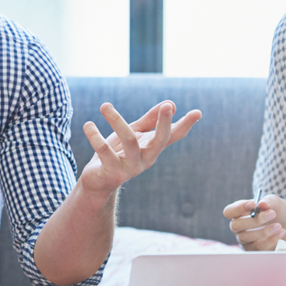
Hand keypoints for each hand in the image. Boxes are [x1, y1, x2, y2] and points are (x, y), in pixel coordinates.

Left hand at [77, 101, 201, 195]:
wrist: (96, 182)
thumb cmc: (116, 154)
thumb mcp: (133, 134)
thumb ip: (149, 120)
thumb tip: (171, 104)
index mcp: (151, 148)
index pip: (172, 136)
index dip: (185, 125)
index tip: (198, 112)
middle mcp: (145, 159)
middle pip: (159, 140)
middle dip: (164, 123)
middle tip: (168, 106)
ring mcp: (130, 167)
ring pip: (130, 140)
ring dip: (117, 120)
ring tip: (104, 105)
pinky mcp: (112, 172)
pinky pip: (104, 151)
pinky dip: (95, 136)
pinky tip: (88, 125)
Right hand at [224, 194, 285, 249]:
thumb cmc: (277, 212)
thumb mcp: (276, 203)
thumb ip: (270, 201)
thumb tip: (262, 204)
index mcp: (239, 212)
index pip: (229, 211)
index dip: (239, 208)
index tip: (253, 204)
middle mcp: (238, 226)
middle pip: (235, 225)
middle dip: (254, 220)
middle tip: (272, 214)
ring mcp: (243, 239)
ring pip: (245, 237)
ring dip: (263, 231)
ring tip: (278, 226)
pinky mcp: (252, 249)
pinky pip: (257, 247)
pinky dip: (270, 240)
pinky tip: (281, 232)